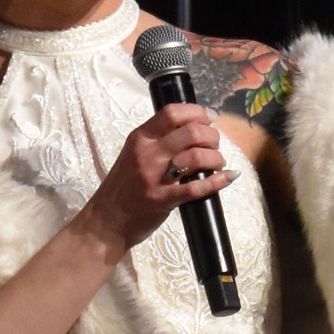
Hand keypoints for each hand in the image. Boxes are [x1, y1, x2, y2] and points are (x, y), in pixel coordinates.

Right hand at [80, 101, 230, 258]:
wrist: (106, 221)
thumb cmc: (123, 188)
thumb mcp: (134, 155)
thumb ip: (157, 142)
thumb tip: (192, 129)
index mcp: (140, 138)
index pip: (172, 112)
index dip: (198, 112)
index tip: (210, 119)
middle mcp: (147, 153)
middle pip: (191, 132)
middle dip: (212, 137)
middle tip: (215, 146)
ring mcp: (154, 177)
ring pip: (196, 156)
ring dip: (216, 158)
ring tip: (217, 164)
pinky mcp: (162, 199)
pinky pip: (196, 188)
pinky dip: (218, 181)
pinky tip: (227, 178)